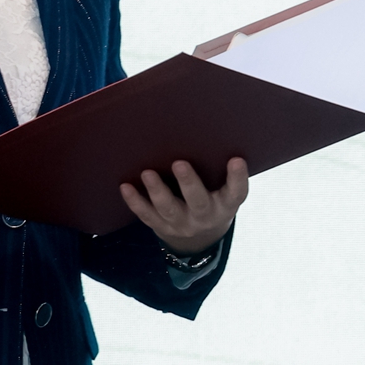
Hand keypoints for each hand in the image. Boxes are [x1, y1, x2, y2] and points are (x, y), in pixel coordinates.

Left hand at [119, 158, 247, 254]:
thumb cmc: (212, 197)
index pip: (237, 193)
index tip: (237, 159)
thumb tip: (204, 127)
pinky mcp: (162, 227)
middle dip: (189, 183)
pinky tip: (126, 186)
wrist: (199, 236)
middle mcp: (205, 217)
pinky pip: (147, 216)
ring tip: (147, 173)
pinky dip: (135, 202)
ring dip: (157, 191)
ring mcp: (182, 224)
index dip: (238, 178)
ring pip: (169, 210)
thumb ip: (217, 168)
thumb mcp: (222, 188)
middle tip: (179, 163)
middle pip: (198, 202)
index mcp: (225, 205)